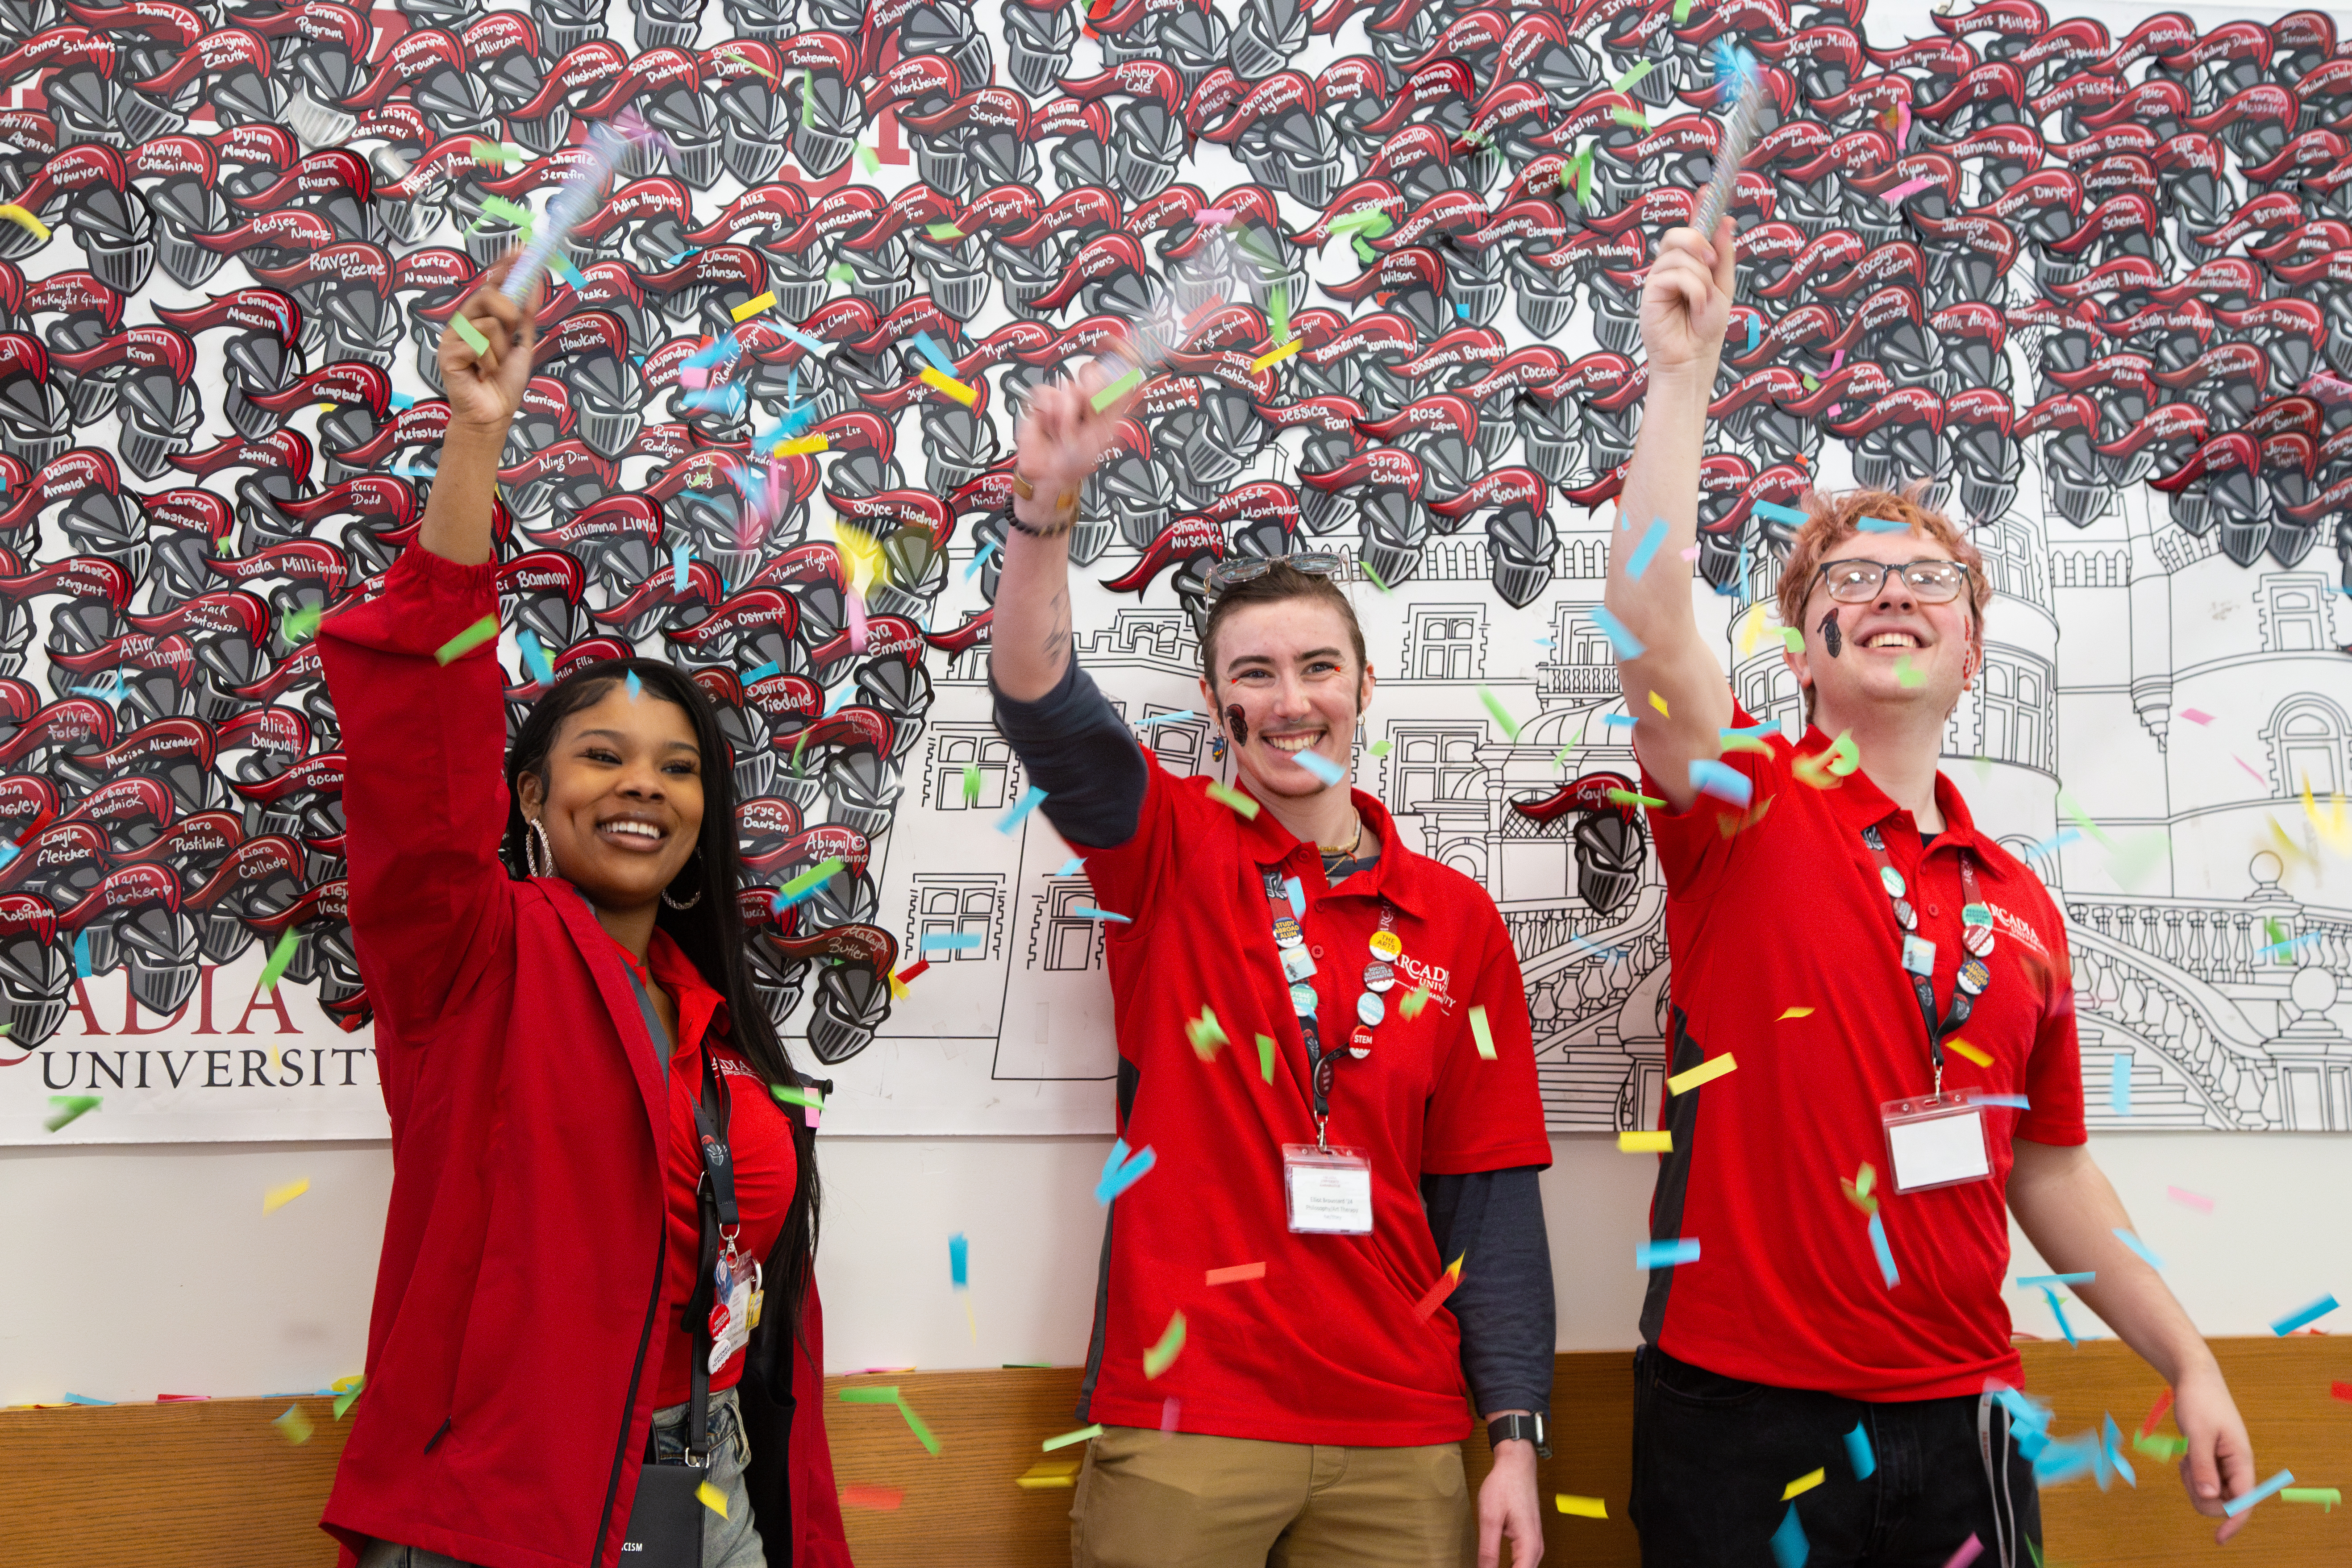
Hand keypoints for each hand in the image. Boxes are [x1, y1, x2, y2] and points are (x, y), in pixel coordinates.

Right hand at [440, 252, 537, 432]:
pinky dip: (488, 363)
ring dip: (500, 351)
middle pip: (488, 295)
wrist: (494, 413)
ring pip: (488, 324)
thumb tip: (536, 282)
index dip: (505, 265)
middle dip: (510, 315)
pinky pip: (477, 344)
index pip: (491, 282)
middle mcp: (465, 321)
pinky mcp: (447, 352)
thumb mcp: (522, 342)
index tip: (522, 249)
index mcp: (481, 316)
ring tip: (493, 366)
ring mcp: (453, 335)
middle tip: (511, 337)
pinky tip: (481, 374)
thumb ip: (527, 314)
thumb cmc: (504, 381)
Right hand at [1011, 345, 1141, 496]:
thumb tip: (1131, 378)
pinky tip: (1050, 426)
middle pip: (1090, 371)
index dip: (1117, 353)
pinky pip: (1046, 392)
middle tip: (1086, 416)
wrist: (1049, 474)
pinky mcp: (1041, 401)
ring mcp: (1063, 397)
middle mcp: (1084, 396)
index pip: (1113, 371)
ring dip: (1067, 416)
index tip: (1117, 343)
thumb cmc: (1077, 460)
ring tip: (1065, 432)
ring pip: (1068, 386)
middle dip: (1089, 395)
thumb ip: (1116, 404)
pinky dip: (1049, 414)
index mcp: (1104, 403)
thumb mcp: (1104, 433)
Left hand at [1477, 1440, 1544, 1567]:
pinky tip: (1496, 1566)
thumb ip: (1488, 1550)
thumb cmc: (1506, 1484)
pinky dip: (1512, 1567)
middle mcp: (1536, 1547)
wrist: (1517, 1464)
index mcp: (1529, 1545)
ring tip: (1488, 1567)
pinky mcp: (1528, 1539)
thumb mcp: (1490, 1518)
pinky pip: (1522, 1562)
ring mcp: (1534, 1543)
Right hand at [1639, 217, 1735, 381]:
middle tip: (1712, 263)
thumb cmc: (1705, 328)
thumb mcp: (1724, 285)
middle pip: (1679, 234)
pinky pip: (1674, 275)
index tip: (1708, 189)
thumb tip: (1724, 222)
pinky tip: (1692, 306)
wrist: (1694, 357)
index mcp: (1691, 263)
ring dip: (1700, 277)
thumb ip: (1723, 254)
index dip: (1699, 207)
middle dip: (1699, 241)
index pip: (1693, 228)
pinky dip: (1692, 289)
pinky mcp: (1650, 291)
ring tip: (1702, 299)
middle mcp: (1672, 267)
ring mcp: (1659, 278)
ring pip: (1680, 255)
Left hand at [2171, 1360, 2255, 1542]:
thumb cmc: (2200, 1401)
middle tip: (2186, 1468)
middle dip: (2202, 1494)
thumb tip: (2210, 1498)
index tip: (2218, 1539)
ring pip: (2211, 1493)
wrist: (2195, 1378)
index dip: (2233, 1522)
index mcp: (2242, 1461)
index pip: (2244, 1502)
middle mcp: (2237, 1466)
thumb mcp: (2198, 1434)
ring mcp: (2225, 1464)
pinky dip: (2191, 1475)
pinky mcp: (2213, 1460)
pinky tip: (2185, 1457)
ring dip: (2195, 1483)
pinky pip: (2203, 1481)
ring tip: (2186, 1458)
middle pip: (2224, 1502)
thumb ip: (2203, 1466)